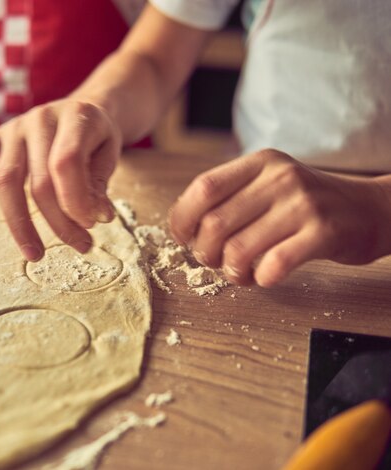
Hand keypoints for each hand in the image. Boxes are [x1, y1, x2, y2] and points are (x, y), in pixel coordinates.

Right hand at [0, 100, 120, 260]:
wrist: (83, 109)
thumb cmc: (96, 137)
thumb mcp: (110, 152)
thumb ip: (100, 182)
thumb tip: (96, 217)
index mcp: (74, 117)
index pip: (66, 163)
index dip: (76, 200)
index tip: (91, 225)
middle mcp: (40, 119)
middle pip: (39, 180)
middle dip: (60, 221)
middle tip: (81, 245)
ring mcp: (14, 128)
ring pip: (7, 179)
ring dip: (20, 223)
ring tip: (35, 254)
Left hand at [168, 149, 390, 286]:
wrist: (370, 209)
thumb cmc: (307, 205)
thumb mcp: (269, 184)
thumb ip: (230, 198)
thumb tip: (184, 228)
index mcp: (259, 163)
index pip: (203, 188)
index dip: (183, 219)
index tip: (185, 239)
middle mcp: (280, 178)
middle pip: (215, 224)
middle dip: (205, 253)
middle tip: (216, 262)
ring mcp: (303, 204)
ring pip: (239, 249)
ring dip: (232, 272)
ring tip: (241, 273)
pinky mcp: (324, 232)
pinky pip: (274, 264)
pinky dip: (261, 278)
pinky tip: (266, 276)